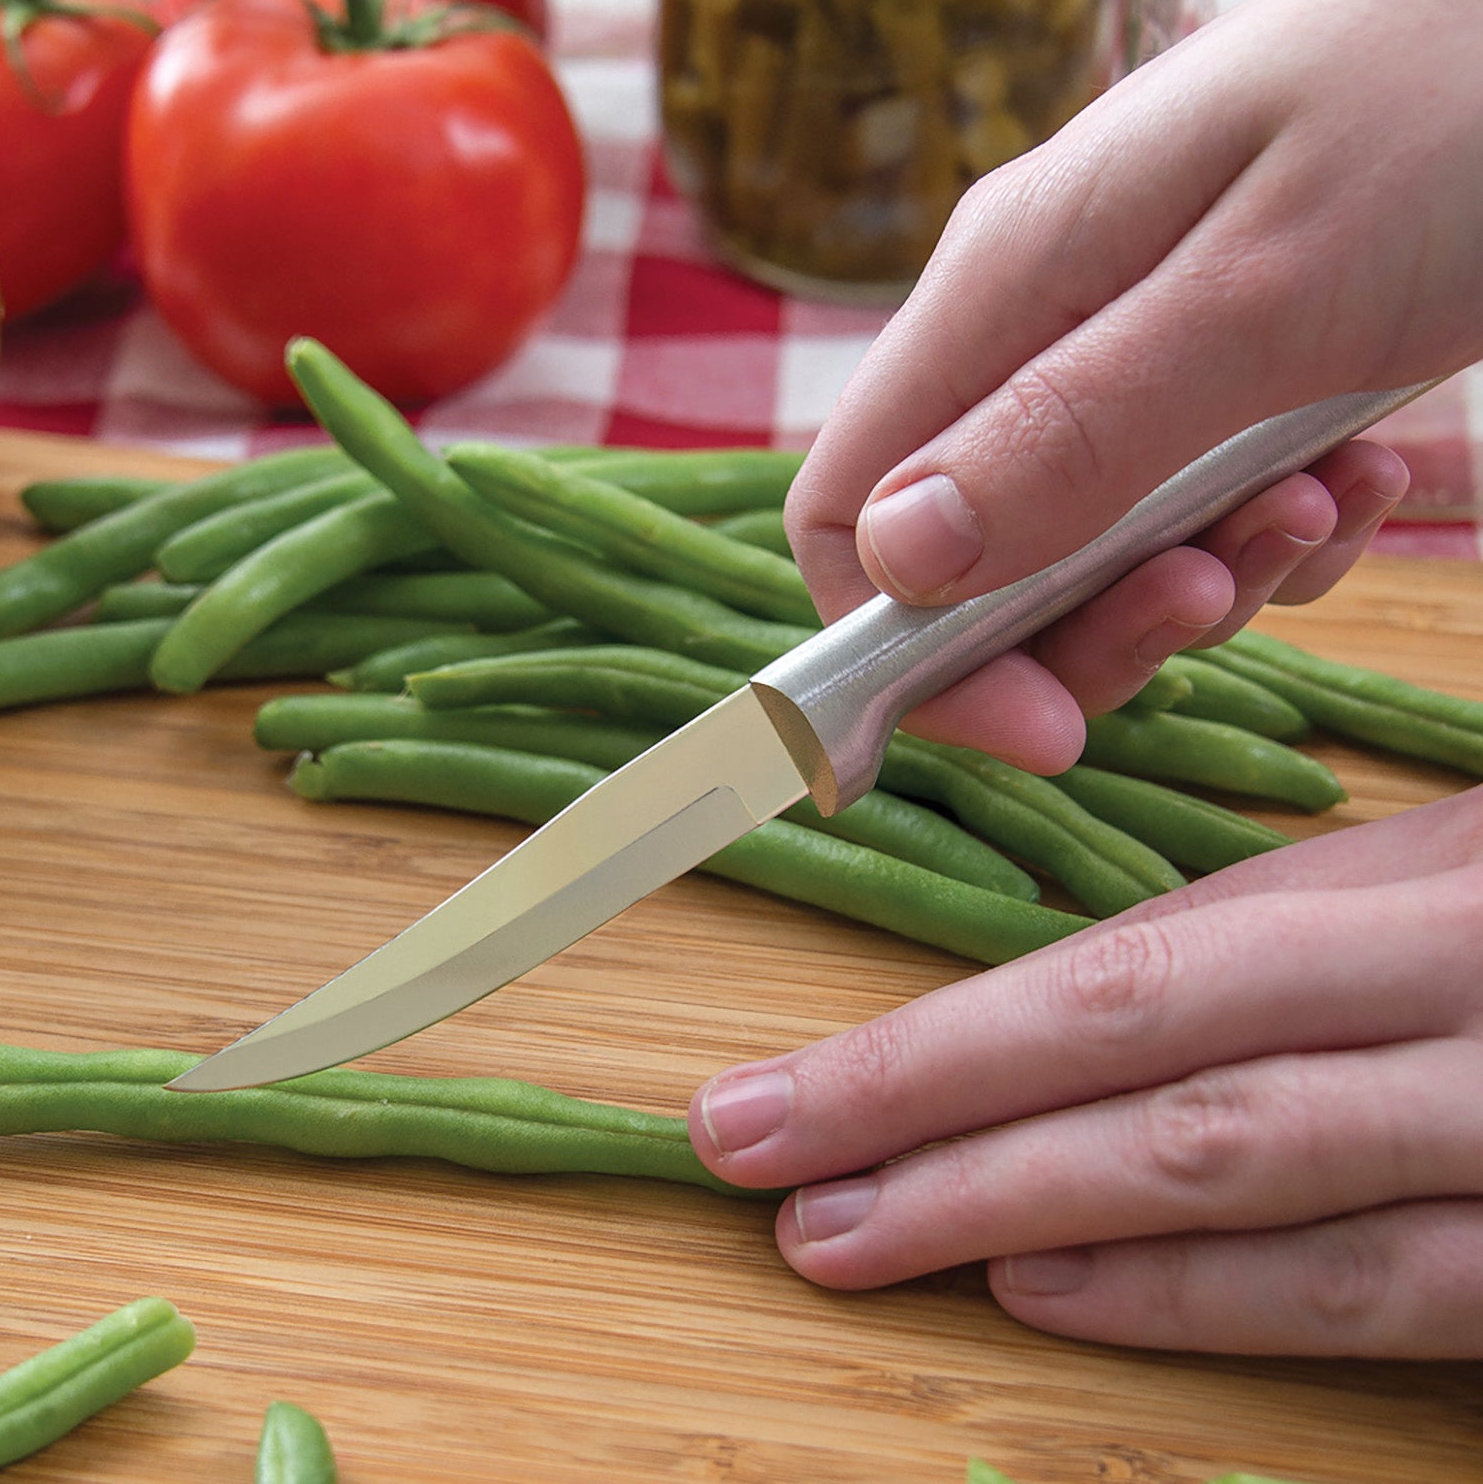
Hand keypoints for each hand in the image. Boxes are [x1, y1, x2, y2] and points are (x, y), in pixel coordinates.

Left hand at [688, 788, 1482, 1358]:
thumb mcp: (1458, 857)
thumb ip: (1308, 913)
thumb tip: (1103, 989)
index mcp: (1422, 886)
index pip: (1128, 970)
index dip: (941, 1038)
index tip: (778, 1090)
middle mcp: (1467, 1002)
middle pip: (1150, 1071)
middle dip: (923, 1126)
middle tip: (748, 1166)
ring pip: (1241, 1188)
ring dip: (1020, 1222)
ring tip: (848, 1239)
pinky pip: (1382, 1293)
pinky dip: (1203, 1304)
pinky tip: (1047, 1296)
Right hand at [788, 0, 1482, 773]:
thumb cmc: (1442, 101)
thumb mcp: (1258, 295)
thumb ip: (1070, 432)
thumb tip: (898, 561)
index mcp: (1001, 293)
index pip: (850, 512)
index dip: (908, 647)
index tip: (1039, 721)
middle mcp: (1037, 332)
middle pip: (974, 561)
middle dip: (1086, 627)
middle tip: (1216, 603)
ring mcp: (1124, 352)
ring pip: (1093, 551)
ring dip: (1208, 574)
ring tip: (1318, 501)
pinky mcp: (1215, 373)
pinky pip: (1197, 515)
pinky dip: (1276, 534)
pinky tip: (1363, 475)